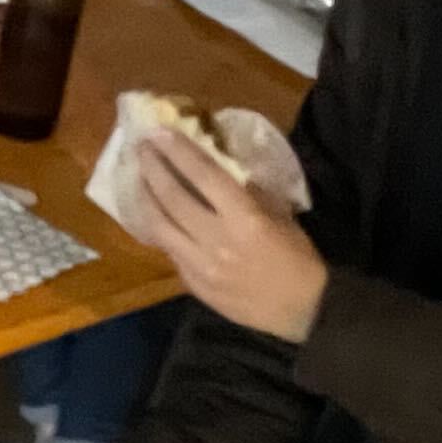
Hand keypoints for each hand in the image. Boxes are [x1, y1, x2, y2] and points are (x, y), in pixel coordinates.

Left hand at [136, 130, 328, 342]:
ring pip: (160, 227)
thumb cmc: (297, 257)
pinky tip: (155, 216)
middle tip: (142, 149)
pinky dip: (159, 230)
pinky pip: (169, 252)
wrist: (302, 310)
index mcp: (244, 219)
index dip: (179, 151)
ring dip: (145, 199)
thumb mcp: (280, 215)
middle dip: (153, 169)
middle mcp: (217, 241)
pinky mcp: (194, 285)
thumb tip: (221, 167)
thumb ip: (249, 192)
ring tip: (139, 180)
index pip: (204, 176)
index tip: (159, 132)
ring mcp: (201, 266)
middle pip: (172, 198)